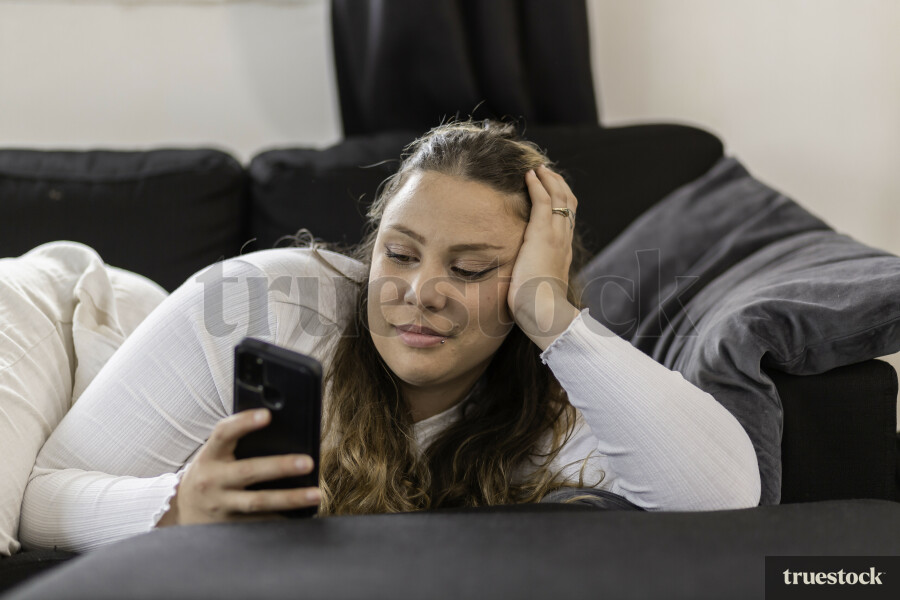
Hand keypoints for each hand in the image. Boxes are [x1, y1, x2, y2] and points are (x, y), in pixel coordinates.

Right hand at [156, 408, 320, 525]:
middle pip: (248, 471)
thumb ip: (237, 442)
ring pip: (258, 502)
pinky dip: (282, 518)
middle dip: (279, 466)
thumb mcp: (215, 455)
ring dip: (289, 498)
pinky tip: (303, 515)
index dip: (243, 422)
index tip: (267, 415)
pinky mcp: (230, 525)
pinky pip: (260, 522)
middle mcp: (213, 480)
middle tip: (307, 462)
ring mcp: (221, 505)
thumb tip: (279, 428)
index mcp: (210, 456)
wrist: (182, 510)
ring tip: (315, 494)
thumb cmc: (209, 473)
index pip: (223, 434)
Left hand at [508, 165, 579, 350]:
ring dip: (548, 180)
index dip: (561, 201)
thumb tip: (522, 279)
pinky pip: (543, 202)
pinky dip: (537, 186)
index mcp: (563, 252)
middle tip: (545, 172)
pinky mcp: (542, 235)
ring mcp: (556, 236)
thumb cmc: (536, 306)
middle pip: (568, 203)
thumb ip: (534, 276)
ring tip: (537, 169)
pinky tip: (529, 176)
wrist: (543, 312)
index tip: (551, 190)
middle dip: (558, 185)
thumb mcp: (537, 286)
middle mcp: (564, 240)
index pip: (567, 220)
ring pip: (559, 198)